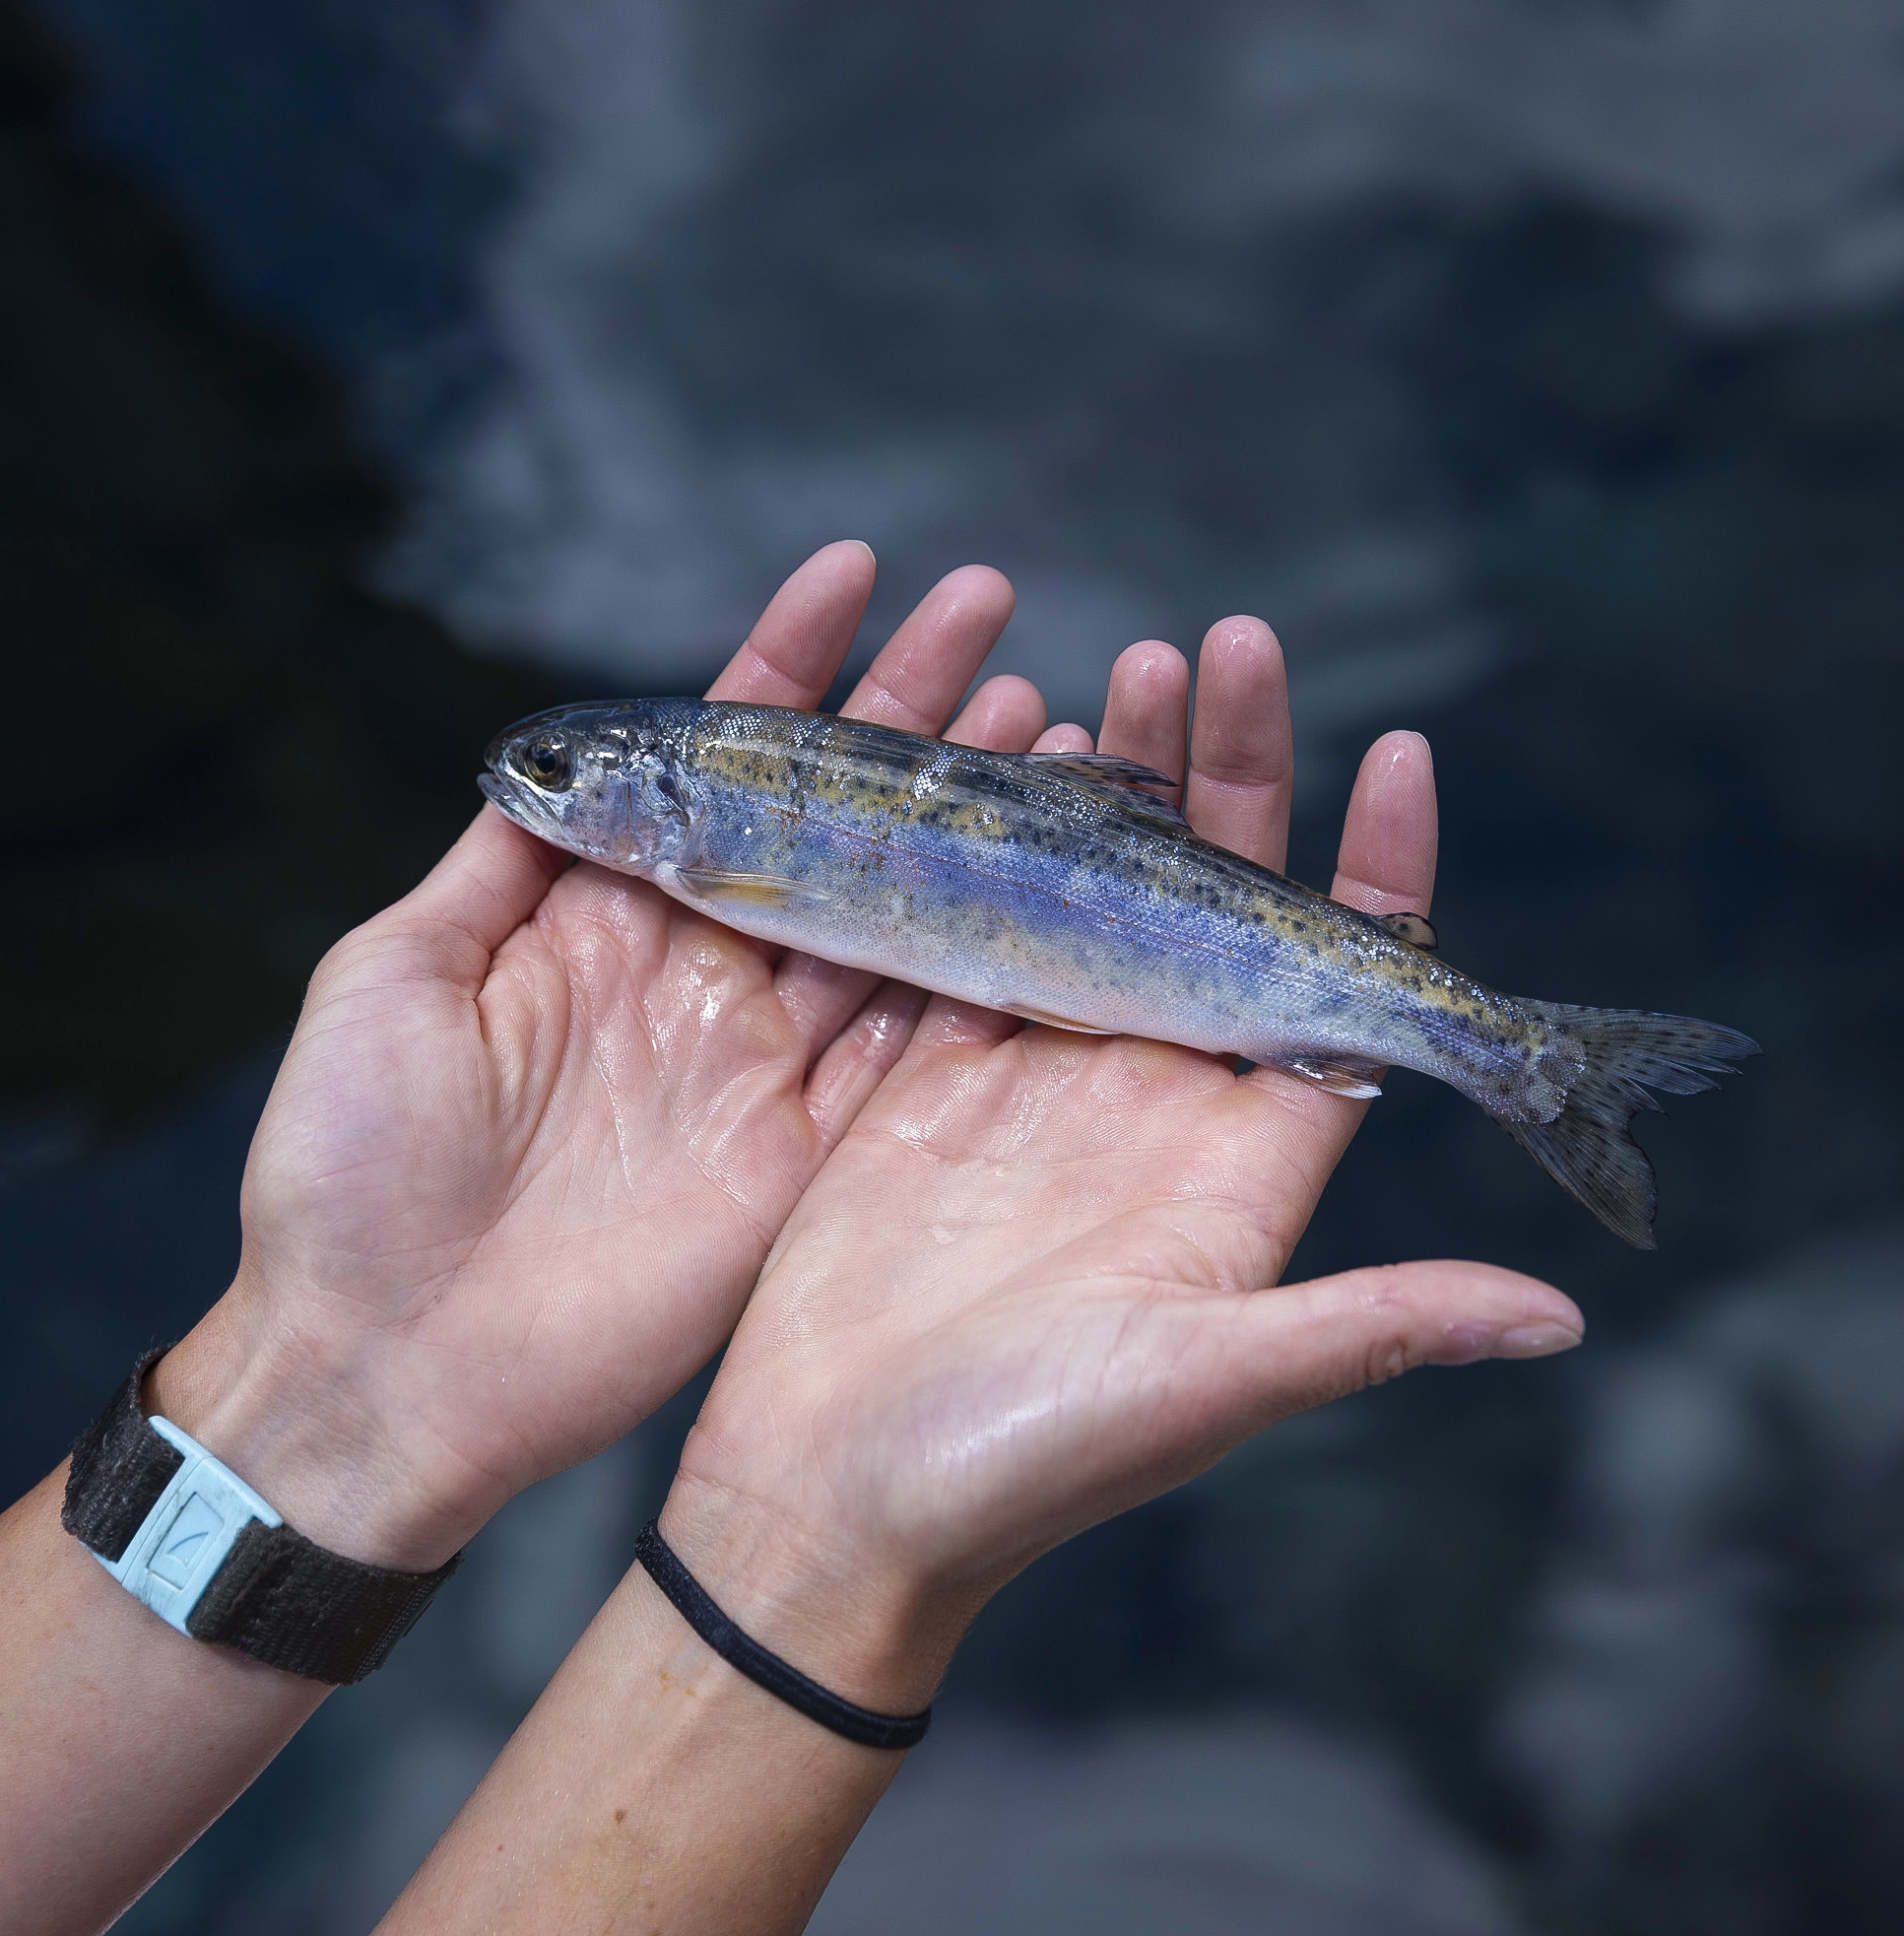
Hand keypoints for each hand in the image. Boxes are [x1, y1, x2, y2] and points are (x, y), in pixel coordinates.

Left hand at [155, 544, 1062, 1568]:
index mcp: (602, 916)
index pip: (716, 761)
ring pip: (890, 915)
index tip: (855, 577)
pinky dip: (976, 973)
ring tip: (1047, 729)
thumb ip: (502, 863)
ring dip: (963, 825)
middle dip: (911, 721)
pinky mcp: (806, 1152)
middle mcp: (698, 971)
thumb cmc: (354, 1167)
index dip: (787, 665)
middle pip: (827, 821)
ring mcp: (760, 1059)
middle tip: (995, 628)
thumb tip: (557, 754)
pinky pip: (908, 1050)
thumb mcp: (397, 974)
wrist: (393, 1362)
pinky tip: (1034, 890)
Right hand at [661, 619, 1585, 1709]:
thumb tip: (1555, 1316)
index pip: (1343, 990)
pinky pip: (979, 928)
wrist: (832, 1497)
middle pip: (1216, 908)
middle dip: (1235, 779)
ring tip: (1126, 676)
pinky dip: (997, 843)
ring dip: (1119, 788)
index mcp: (1236, 1163)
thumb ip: (1370, 1327)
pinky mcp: (934, 1076)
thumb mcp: (1205, 1385)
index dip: (1380, 874)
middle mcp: (1152, 1103)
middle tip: (1230, 649)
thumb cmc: (1023, 1461)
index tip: (1398, 755)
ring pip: (1098, 894)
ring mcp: (1040, 1082)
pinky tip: (1010, 756)